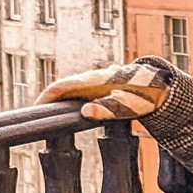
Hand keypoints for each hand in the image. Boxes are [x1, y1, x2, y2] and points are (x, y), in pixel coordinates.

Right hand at [38, 61, 170, 120]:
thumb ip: (107, 108)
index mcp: (95, 80)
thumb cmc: (143, 96)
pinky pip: (79, 91)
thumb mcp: (127, 106)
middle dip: (47, 99)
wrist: (158, 85)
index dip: (47, 96)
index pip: (63, 85)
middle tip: (33, 114)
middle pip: (63, 86)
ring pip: (71, 88)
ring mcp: (95, 81)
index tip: (35, 107)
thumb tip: (85, 111)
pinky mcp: (99, 86)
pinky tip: (65, 108)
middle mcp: (92, 78)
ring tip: (44, 113)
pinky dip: (68, 98)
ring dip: (57, 99)